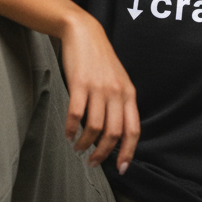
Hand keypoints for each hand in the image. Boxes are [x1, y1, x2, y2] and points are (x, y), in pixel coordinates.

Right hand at [59, 13, 139, 172]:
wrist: (84, 33)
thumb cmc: (100, 60)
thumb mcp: (118, 81)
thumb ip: (119, 104)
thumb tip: (112, 135)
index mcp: (129, 94)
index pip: (133, 130)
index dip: (128, 152)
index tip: (121, 168)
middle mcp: (117, 93)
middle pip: (114, 133)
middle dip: (103, 154)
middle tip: (92, 162)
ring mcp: (98, 88)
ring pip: (94, 127)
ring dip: (85, 143)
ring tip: (78, 147)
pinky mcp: (80, 83)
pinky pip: (76, 113)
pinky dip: (71, 128)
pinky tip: (68, 133)